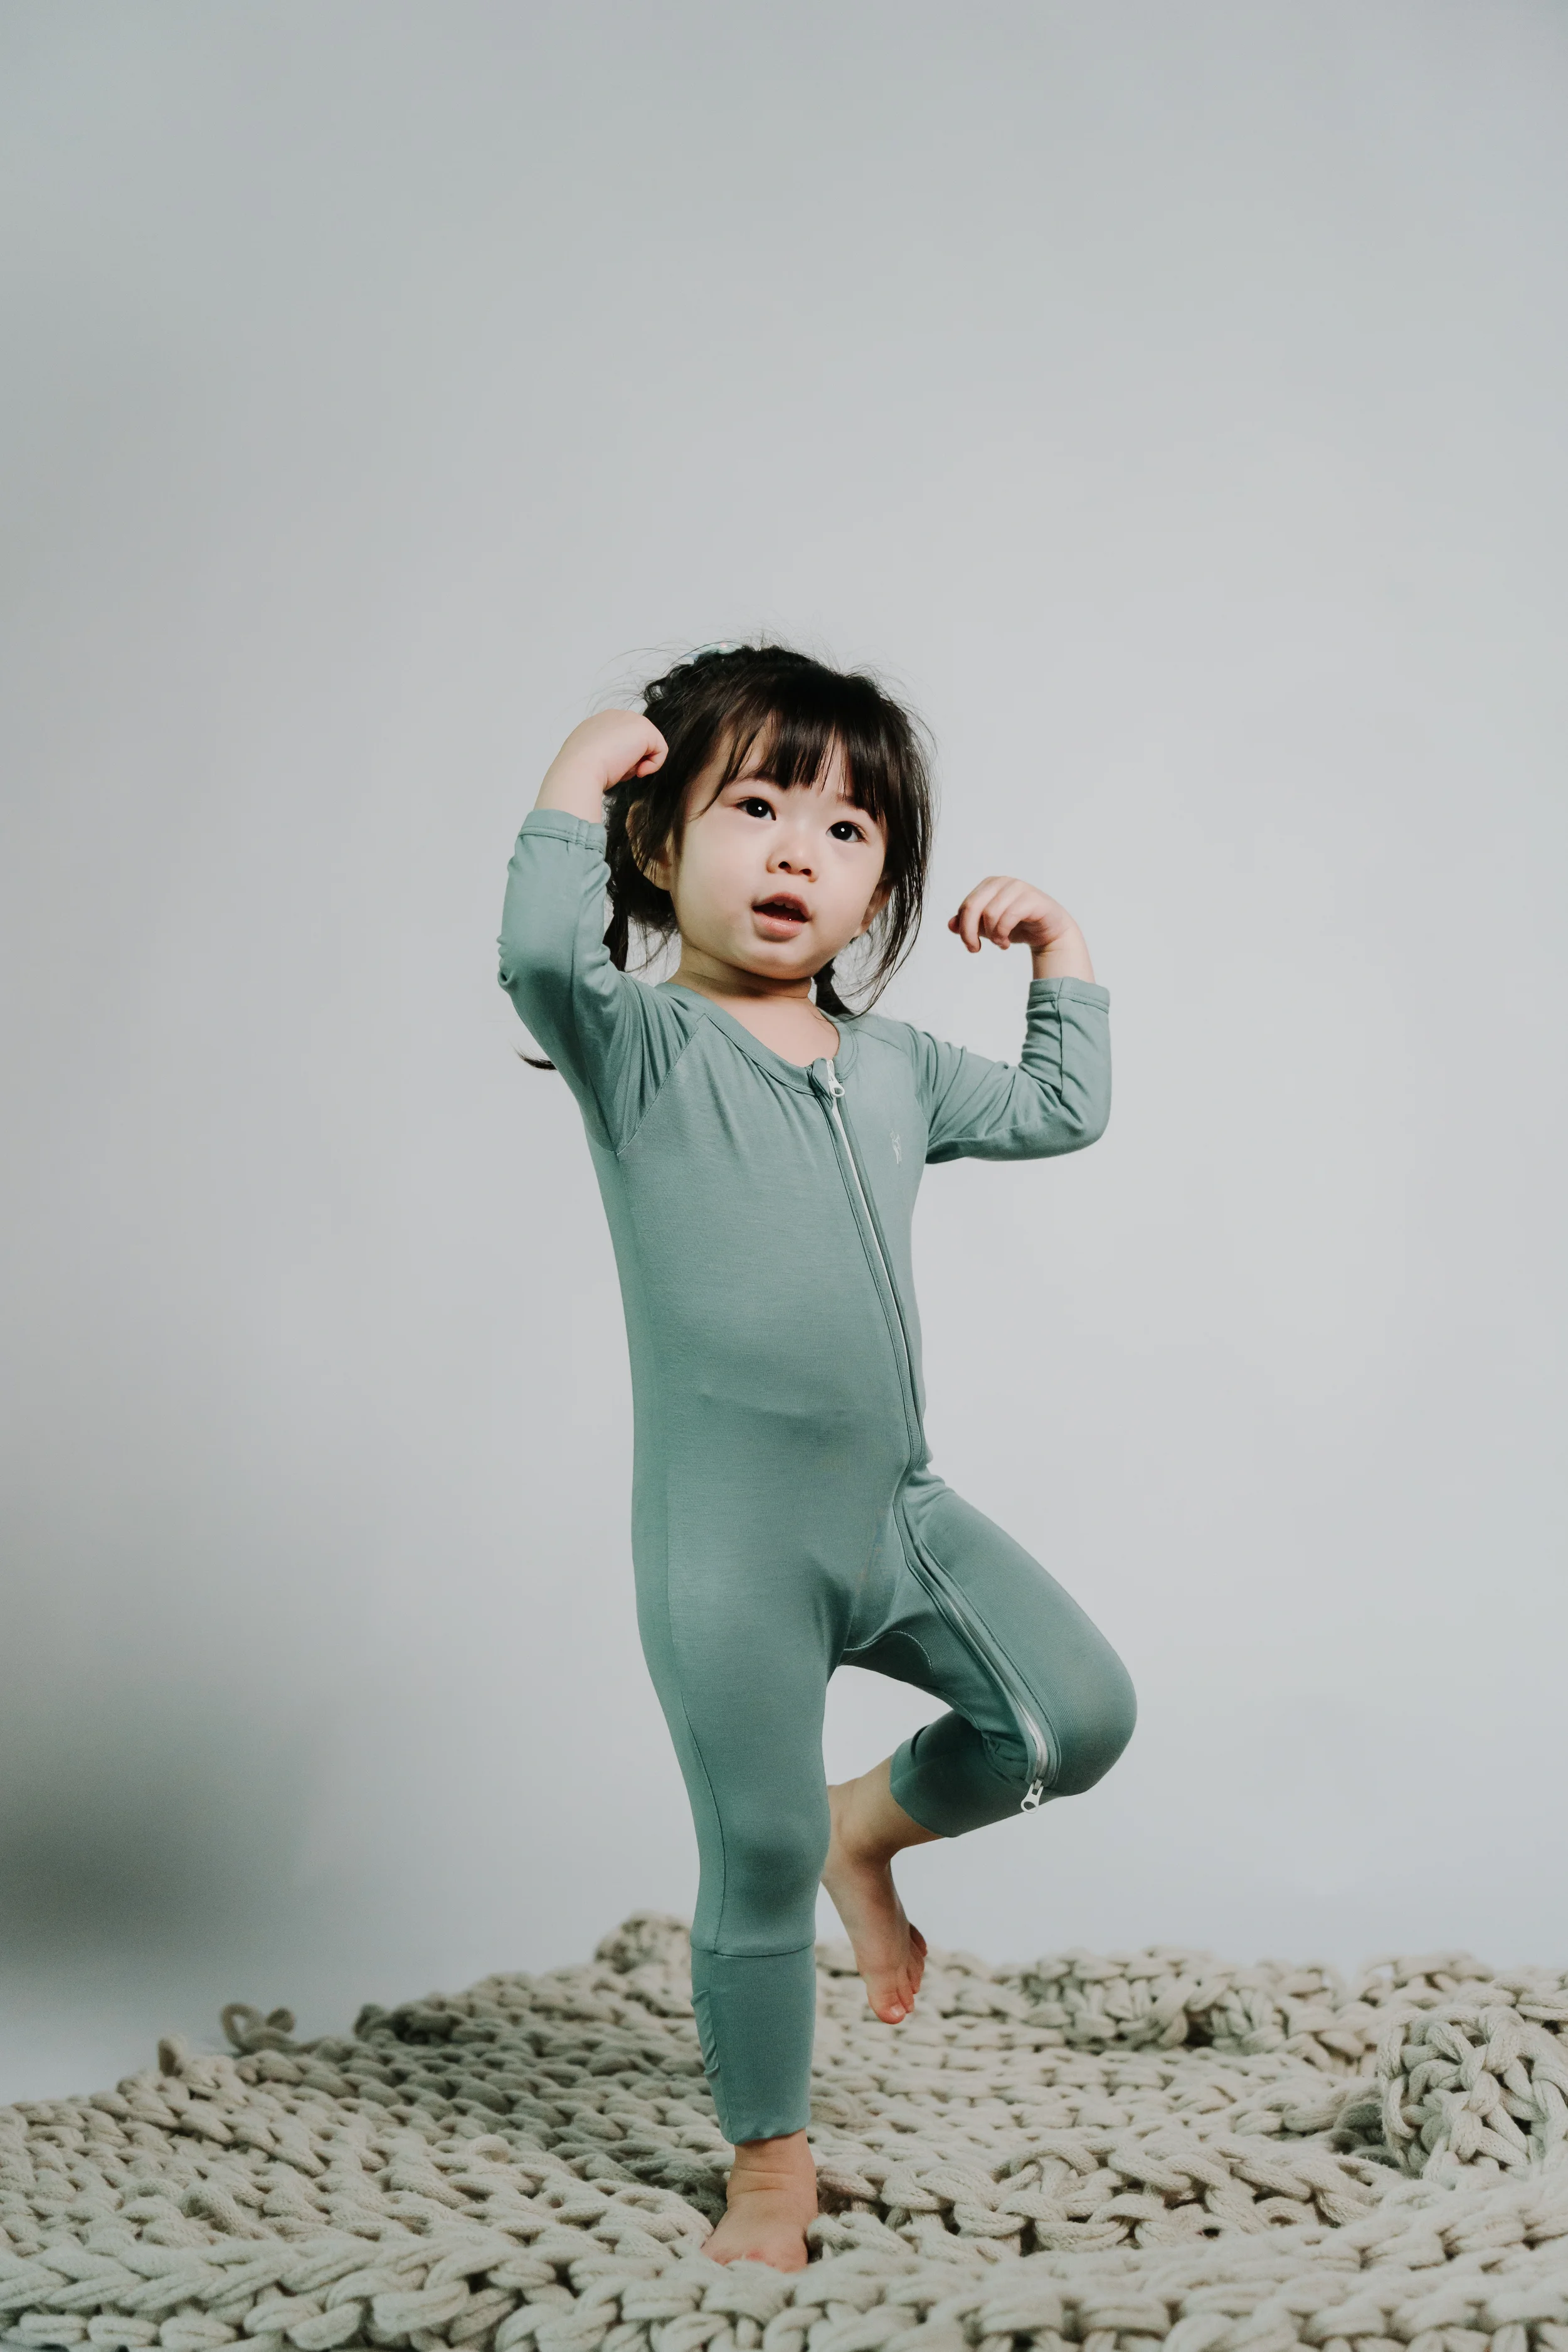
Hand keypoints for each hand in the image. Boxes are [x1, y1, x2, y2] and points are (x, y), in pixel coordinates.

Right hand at [535, 710, 667, 822]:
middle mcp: (615, 716)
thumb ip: (603, 753)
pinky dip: (653, 766)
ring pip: (647, 747)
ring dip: (637, 763)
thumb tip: (617, 762)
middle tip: (615, 769)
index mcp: (598, 723)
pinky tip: (638, 771)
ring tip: (620, 768)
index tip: (607, 768)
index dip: (619, 759)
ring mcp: (631, 719)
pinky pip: (661, 750)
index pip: (620, 741)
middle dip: (629, 760)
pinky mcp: (645, 729)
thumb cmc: (580, 770)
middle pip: (635, 743)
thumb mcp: (589, 757)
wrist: (579, 769)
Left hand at [947, 875, 1094, 981]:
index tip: (971, 946)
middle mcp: (1002, 882)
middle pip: (972, 907)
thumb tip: (951, 925)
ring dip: (992, 936)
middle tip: (975, 949)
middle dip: (970, 933)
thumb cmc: (1018, 927)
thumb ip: (968, 925)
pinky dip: (1003, 934)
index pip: (965, 906)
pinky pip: (1008, 916)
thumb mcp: (988, 928)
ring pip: (990, 914)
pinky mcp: (1032, 898)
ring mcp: (1018, 887)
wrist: (1049, 932)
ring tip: (1000, 943)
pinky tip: (1006, 943)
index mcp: (988, 885)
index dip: (963, 929)